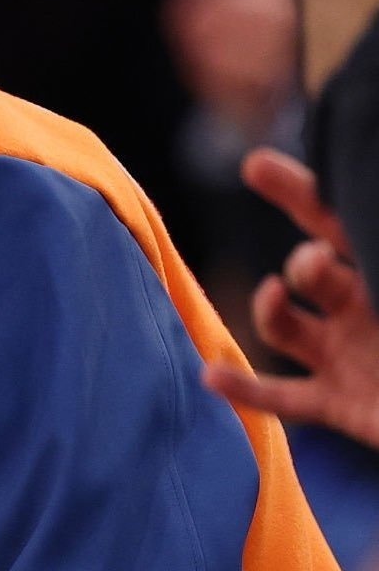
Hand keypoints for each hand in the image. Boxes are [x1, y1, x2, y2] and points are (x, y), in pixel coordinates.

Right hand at [204, 149, 378, 448]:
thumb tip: (333, 239)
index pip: (335, 218)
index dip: (297, 190)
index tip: (257, 165)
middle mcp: (359, 307)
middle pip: (305, 268)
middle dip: (304, 262)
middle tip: (315, 263)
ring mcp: (344, 356)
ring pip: (283, 327)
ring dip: (268, 309)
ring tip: (274, 299)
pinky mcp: (338, 405)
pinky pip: (281, 397)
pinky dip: (243, 391)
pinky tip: (212, 376)